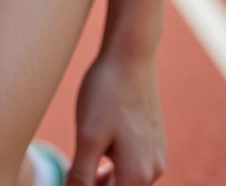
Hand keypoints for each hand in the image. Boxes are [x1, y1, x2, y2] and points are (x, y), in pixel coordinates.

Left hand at [67, 50, 165, 185]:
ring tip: (81, 161)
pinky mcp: (153, 140)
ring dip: (102, 178)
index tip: (70, 177)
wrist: (131, 53)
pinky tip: (98, 148)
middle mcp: (153, 171)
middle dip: (94, 185)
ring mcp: (155, 155)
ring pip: (124, 180)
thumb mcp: (87, 137)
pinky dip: (113, 165)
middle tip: (70, 175)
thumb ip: (81, 176)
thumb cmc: (107, 92)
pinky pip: (132, 165)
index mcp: (137, 176)